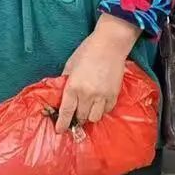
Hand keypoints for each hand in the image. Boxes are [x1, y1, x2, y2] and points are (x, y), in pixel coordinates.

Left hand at [57, 16, 138, 131]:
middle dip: (76, 119)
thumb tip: (62, 93)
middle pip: (81, 117)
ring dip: (89, 116)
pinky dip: (102, 109)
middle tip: (75, 116)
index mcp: (73, 87)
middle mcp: (87, 95)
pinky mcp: (114, 94)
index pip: (66, 112)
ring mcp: (102, 96)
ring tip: (88, 109)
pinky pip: (107, 110)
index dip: (62, 123)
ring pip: (95, 118)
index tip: (59, 130)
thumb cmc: (87, 51)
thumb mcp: (70, 65)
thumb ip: (66, 81)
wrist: (110, 44)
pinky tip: (99, 103)